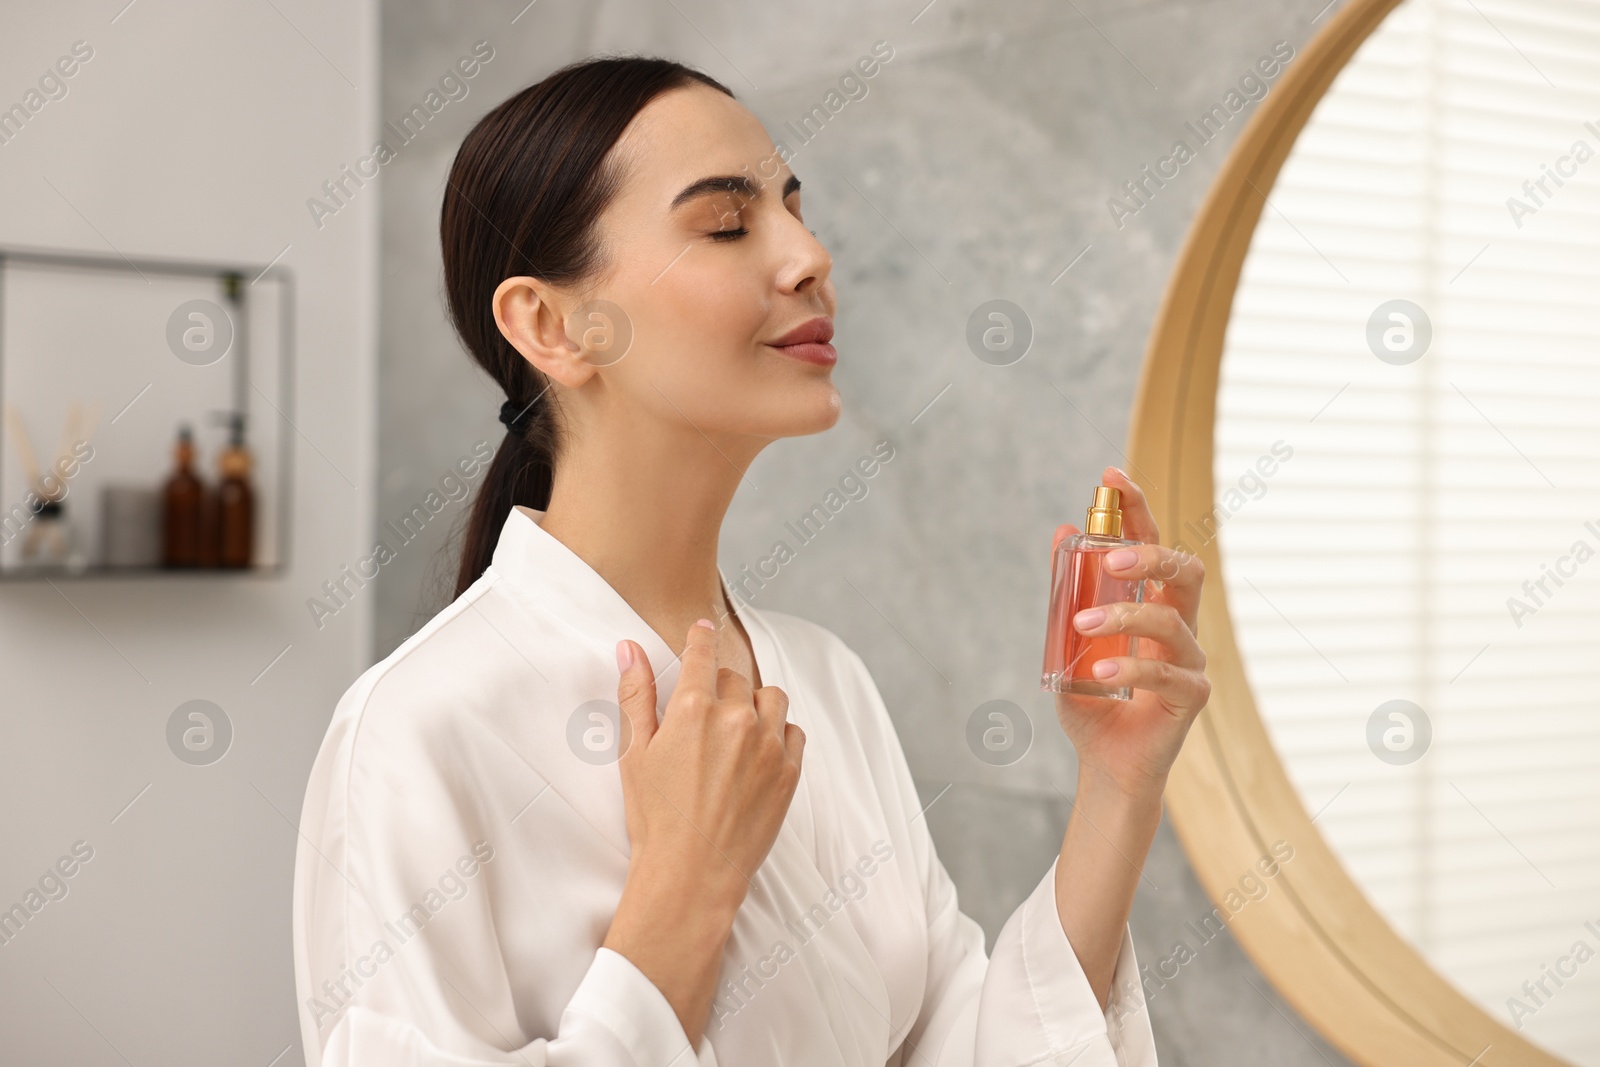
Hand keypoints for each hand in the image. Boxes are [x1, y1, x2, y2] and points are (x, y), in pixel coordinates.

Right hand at [611, 618, 805, 910]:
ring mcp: (768, 745)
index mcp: (694, 708)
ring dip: (755, 704)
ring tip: (736, 728)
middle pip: (735, 678)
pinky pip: (793, 732)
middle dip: (720, 687)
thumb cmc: (655, 817)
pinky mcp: (789, 772)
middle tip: (705, 714)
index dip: (701, 637)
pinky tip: (758, 753)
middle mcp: (737, 719)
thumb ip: (636, 695)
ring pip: (771, 698)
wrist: (692, 874)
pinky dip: (778, 734)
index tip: (703, 630)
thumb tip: (629, 648)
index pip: (703, 653)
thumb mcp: (634, 753)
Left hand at [1052, 467, 1210, 797]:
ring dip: (1124, 617)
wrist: (1106, 763)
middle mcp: (1179, 625)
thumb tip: (1060, 532)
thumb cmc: (1092, 701)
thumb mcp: (1067, 641)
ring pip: (1172, 622)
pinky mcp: (1192, 697)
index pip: (1152, 544)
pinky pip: (1168, 675)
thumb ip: (1066, 594)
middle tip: (1109, 557)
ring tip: (1085, 626)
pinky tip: (1100, 675)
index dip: (1137, 508)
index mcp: (1152, 604)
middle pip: (1185, 570)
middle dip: (1149, 554)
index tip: (1112, 475)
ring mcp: (1190, 660)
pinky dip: (1131, 671)